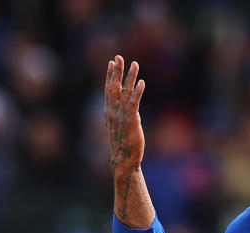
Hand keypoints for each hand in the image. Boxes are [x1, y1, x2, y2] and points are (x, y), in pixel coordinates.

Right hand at [104, 55, 144, 176]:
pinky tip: (142, 82)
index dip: (110, 75)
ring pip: (125, 92)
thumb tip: (129, 109)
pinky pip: (134, 103)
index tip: (112, 62)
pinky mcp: (131, 120)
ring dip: (130, 77)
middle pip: (113, 86)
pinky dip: (137, 92)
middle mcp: (113, 111)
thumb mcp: (120, 127)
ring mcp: (121, 115)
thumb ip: (122, 115)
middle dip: (117, 71)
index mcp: (109, 111)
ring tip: (135, 64)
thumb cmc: (123, 145)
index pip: (108, 89)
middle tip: (119, 57)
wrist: (124, 159)